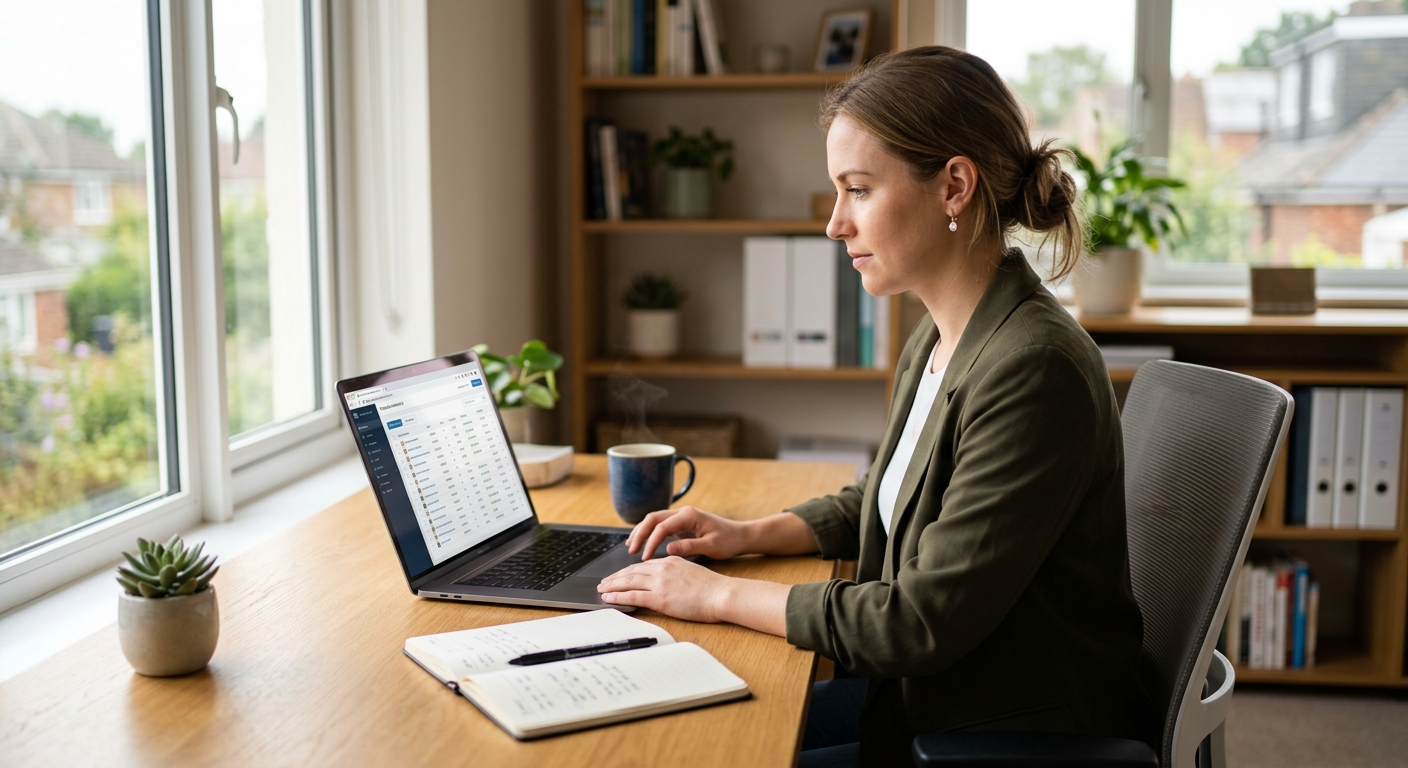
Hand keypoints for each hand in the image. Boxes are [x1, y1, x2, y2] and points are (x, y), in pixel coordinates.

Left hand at [597, 556, 729, 621]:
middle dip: (616, 577)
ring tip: (601, 589)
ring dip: (612, 585)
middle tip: (604, 581)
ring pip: (628, 581)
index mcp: (671, 561)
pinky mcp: (659, 597)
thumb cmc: (713, 588)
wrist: (721, 594)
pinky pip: (632, 596)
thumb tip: (669, 582)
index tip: (620, 576)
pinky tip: (608, 598)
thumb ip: (677, 574)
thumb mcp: (692, 573)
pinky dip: (617, 596)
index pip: (644, 565)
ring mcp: (659, 582)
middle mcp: (662, 568)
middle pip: (632, 571)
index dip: (629, 571)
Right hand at [627, 506, 751, 560]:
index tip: (645, 558)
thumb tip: (668, 550)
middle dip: (640, 534)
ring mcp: (681, 517)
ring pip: (654, 520)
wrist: (740, 536)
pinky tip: (642, 543)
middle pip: (653, 519)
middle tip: (631, 551)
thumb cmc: (729, 541)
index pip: (662, 526)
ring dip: (641, 532)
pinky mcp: (681, 524)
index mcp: (689, 516)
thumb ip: (689, 547)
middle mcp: (682, 513)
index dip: (650, 542)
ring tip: (631, 546)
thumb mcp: (711, 546)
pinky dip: (649, 534)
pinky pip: (660, 526)